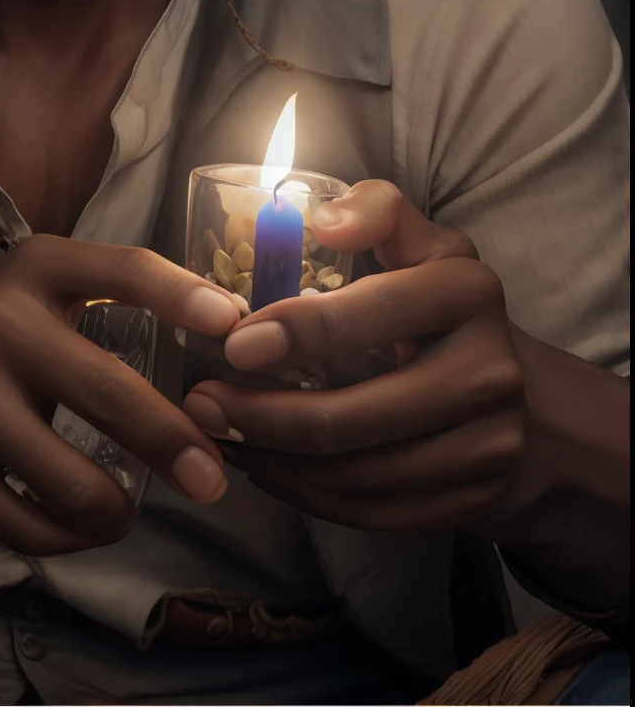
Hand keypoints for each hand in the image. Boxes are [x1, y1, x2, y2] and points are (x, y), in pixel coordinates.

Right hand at [0, 235, 237, 554]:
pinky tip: (74, 527)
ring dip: (115, 511)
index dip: (180, 294)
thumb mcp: (28, 293)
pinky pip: (26, 521)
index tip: (231, 326)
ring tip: (124, 513)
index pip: (120, 268)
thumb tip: (214, 365)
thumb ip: (104, 310)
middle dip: (176, 444)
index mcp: (34, 268)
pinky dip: (65, 536)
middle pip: (111, 391)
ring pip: (73, 479)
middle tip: (212, 480)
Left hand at [183, 181, 527, 534]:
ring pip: (354, 475)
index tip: (232, 345)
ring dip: (273, 461)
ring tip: (220, 434)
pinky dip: (306, 495)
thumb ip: (377, 211)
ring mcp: (487, 446)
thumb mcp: (422, 244)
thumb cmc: (440, 309)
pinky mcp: (473, 500)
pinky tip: (265, 467)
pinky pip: (371, 513)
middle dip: (261, 415)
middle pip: (351, 416)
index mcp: (467, 293)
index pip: (373, 312)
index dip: (298, 331)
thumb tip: (323, 220)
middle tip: (201, 405)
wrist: (524, 402)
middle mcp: (488, 372)